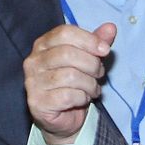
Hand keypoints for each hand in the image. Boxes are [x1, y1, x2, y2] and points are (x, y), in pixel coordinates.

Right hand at [24, 23, 115, 143]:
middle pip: (68, 54)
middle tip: (99, 73)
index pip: (65, 32)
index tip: (105, 50)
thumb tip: (111, 27)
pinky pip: (68, 96)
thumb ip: (97, 42)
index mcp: (43, 44)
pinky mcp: (38, 102)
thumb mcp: (88, 59)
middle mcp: (34, 61)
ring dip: (90, 84)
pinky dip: (82, 97)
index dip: (88, 39)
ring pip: (70, 76)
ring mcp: (33, 82)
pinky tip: (83, 99)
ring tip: (93, 88)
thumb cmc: (74, 83)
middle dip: (91, 64)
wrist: (63, 116)